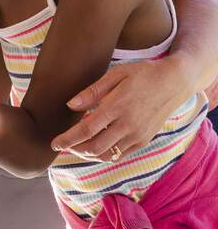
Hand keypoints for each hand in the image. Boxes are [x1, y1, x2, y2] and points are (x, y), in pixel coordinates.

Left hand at [51, 58, 203, 158]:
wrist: (175, 81)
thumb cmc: (143, 74)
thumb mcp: (116, 74)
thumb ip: (92, 91)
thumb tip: (70, 105)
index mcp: (117, 106)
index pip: (86, 130)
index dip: (67, 139)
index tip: (54, 143)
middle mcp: (128, 124)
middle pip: (94, 147)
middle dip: (74, 149)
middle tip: (63, 145)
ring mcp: (138, 134)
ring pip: (107, 154)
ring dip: (88, 154)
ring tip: (77, 147)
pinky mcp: (145, 139)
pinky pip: (121, 154)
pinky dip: (105, 154)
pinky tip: (96, 147)